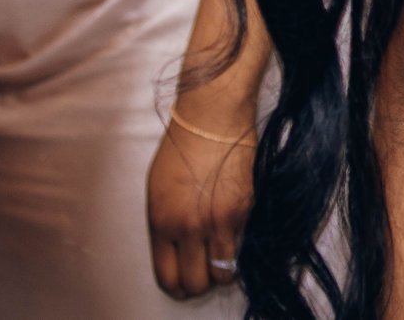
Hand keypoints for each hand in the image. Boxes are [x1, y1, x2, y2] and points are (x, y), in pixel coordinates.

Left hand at [148, 117, 254, 300]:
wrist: (212, 117)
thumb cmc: (181, 147)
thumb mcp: (157, 190)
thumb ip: (165, 225)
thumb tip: (177, 252)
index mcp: (162, 222)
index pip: (168, 278)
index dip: (177, 286)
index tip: (183, 283)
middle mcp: (190, 227)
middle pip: (196, 283)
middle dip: (199, 283)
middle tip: (203, 272)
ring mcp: (221, 221)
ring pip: (224, 273)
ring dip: (221, 269)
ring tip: (220, 254)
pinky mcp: (246, 210)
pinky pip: (243, 245)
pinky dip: (238, 244)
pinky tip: (233, 228)